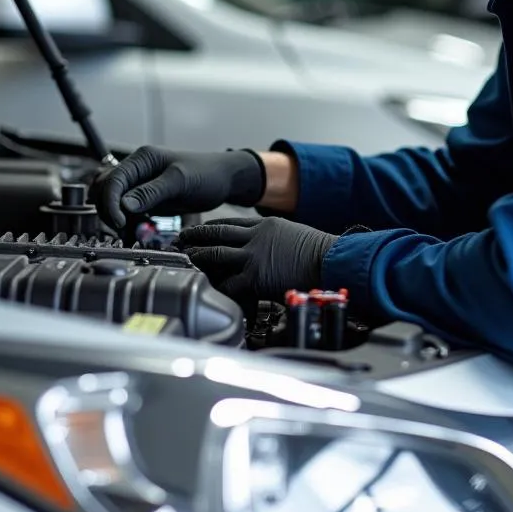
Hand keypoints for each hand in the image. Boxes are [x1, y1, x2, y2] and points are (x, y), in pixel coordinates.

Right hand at [93, 147, 264, 229]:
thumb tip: (123, 205)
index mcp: (142, 158)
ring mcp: (138, 183)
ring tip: (125, 230)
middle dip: (107, 209)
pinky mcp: (143, 197)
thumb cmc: (206, 174)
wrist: (223, 179)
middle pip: (104, 189)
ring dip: (111, 215)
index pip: (112, 179)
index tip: (120, 221)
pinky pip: (121, 208)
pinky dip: (121, 220)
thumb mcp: (180, 182)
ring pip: (109, 199)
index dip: (110, 202)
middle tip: (122, 228)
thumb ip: (152, 192)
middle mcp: (136, 168)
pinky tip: (129, 231)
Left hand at [179, 217, 336, 304]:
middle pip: (216, 234)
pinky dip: (217, 287)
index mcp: (265, 225)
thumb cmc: (320, 251)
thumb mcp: (293, 233)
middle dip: (196, 237)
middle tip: (181, 241)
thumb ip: (275, 238)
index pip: (229, 223)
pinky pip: (229, 284)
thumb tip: (269, 247)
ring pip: (216, 254)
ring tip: (185, 260)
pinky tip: (207, 288)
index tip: (199, 230)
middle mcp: (255, 237)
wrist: (331, 260)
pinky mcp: (255, 277)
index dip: (211, 227)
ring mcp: (253, 257)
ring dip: (198, 257)